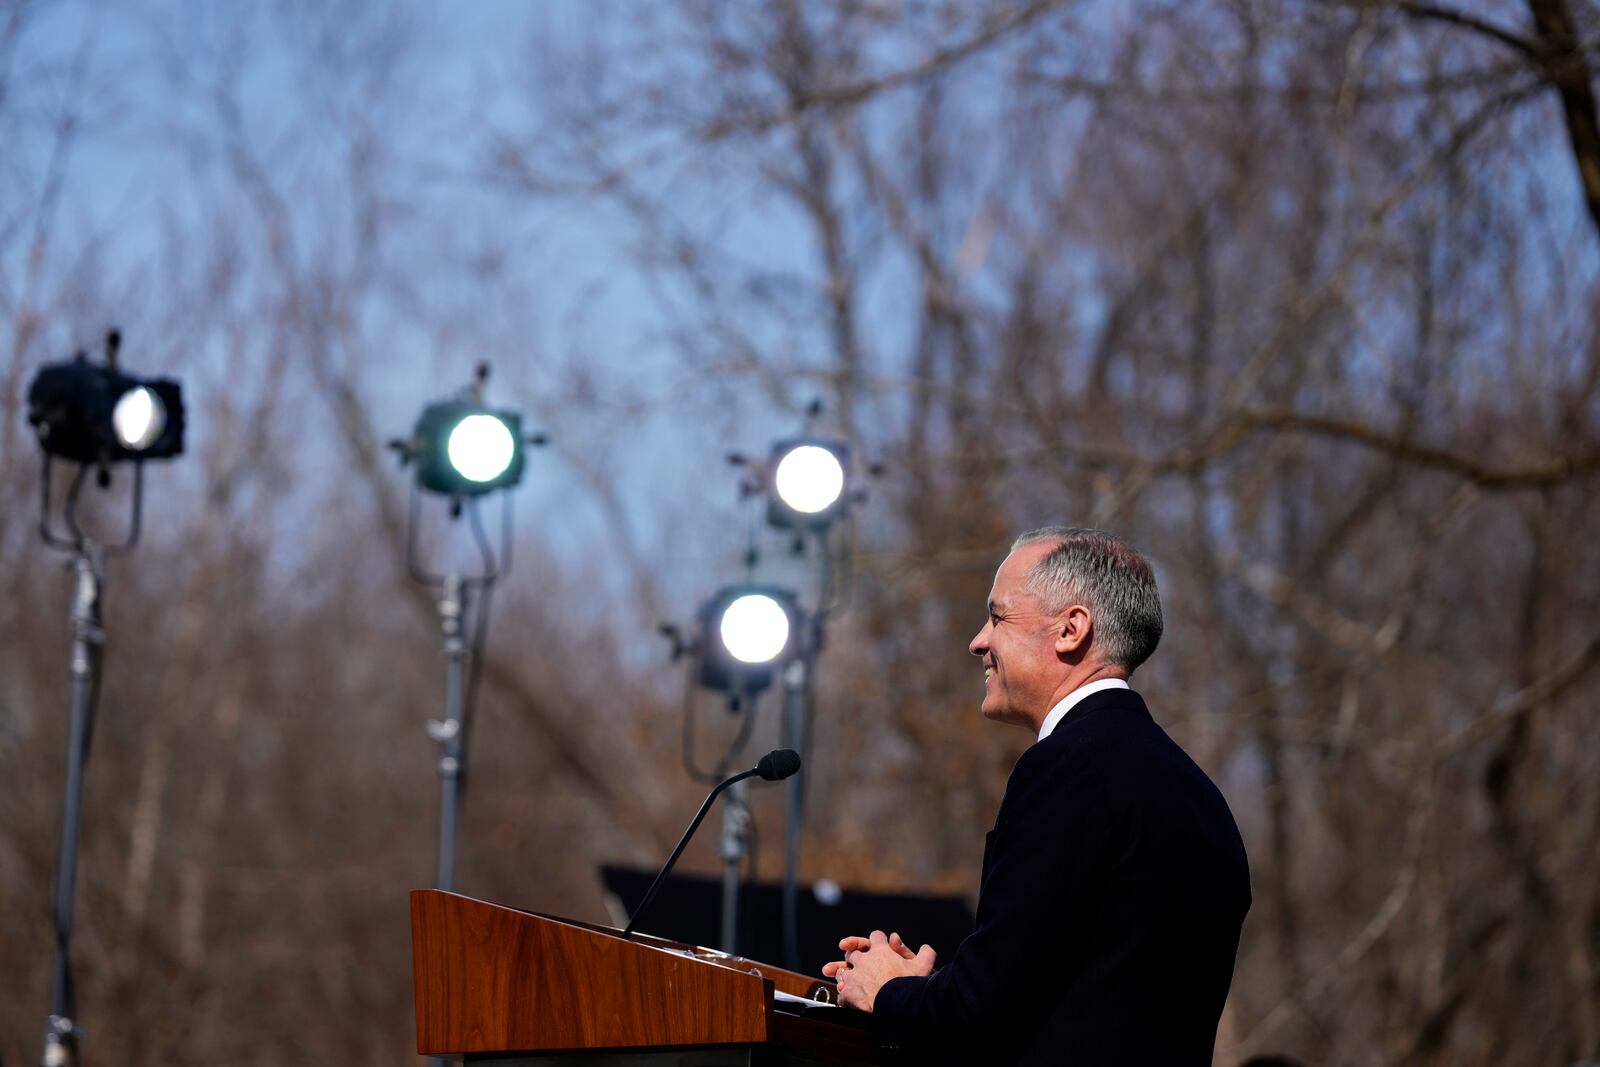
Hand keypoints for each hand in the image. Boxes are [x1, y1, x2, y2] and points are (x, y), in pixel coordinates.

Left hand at [821, 929, 935, 1011]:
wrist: (897, 1007)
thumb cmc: (909, 986)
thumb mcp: (923, 967)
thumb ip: (926, 954)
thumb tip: (926, 948)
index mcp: (881, 951)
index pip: (876, 936)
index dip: (878, 940)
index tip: (879, 946)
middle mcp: (864, 960)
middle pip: (854, 952)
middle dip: (857, 957)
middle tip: (862, 965)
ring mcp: (854, 976)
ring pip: (844, 971)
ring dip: (848, 976)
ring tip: (854, 983)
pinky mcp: (848, 993)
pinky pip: (842, 992)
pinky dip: (846, 995)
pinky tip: (851, 1000)